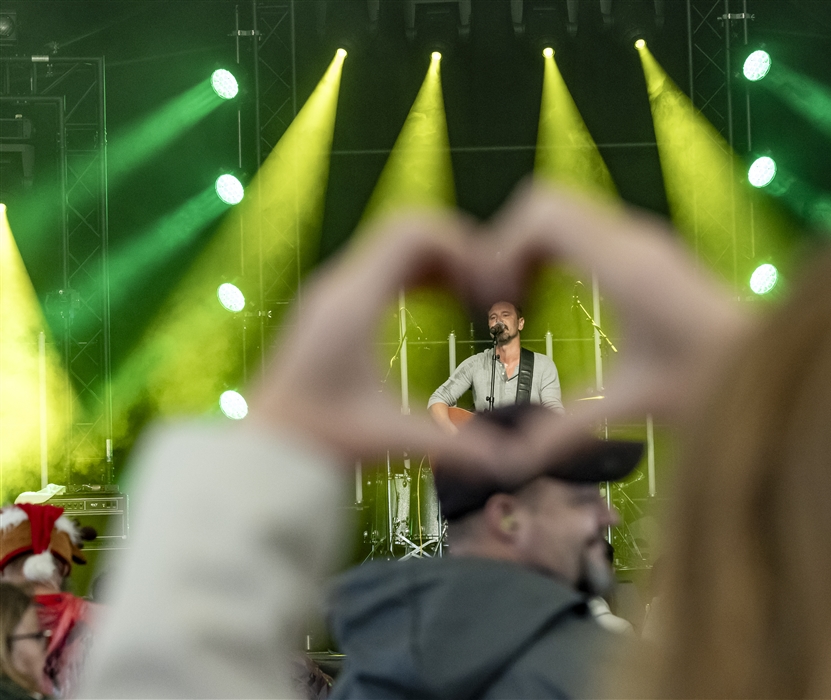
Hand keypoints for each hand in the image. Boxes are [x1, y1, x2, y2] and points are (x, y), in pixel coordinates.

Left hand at [250, 212, 487, 463]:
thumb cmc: (320, 442)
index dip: (461, 245)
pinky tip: (445, 301)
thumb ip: (453, 443)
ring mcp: (334, 292)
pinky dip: (419, 272)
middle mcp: (341, 286)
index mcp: (354, 303)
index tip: (490, 284)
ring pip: (395, 244)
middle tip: (490, 286)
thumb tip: (512, 459)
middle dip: (456, 248)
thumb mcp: (390, 437)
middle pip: (408, 228)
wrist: (263, 450)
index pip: (414, 233)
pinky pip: (384, 266)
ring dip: (439, 258)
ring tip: (475, 294)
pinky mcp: (333, 306)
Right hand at [468, 184, 750, 467]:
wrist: (773, 368)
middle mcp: (633, 237)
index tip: (495, 303)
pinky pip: (583, 226)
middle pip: (544, 201)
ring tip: (521, 302)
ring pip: (563, 209)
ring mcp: (643, 237)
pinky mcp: (649, 247)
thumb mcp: (631, 403)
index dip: (501, 248)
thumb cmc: (710, 386)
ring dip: (530, 245)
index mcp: (625, 265)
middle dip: (508, 243)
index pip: (542, 214)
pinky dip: (554, 249)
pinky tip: (554, 297)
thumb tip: (507, 462)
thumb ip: (565, 427)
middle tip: (501, 302)